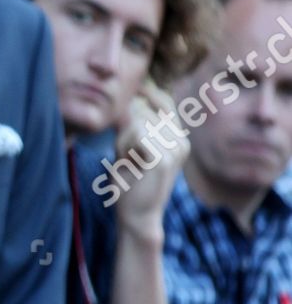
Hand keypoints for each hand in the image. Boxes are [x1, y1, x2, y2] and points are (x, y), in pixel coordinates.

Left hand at [114, 83, 187, 232]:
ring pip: (137, 122)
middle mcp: (181, 141)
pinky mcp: (164, 158)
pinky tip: (128, 163)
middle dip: (125, 129)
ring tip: (128, 161)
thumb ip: (130, 124)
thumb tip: (129, 98)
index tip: (134, 88)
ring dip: (122, 140)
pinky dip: (123, 146)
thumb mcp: (129, 147)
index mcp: (178, 138)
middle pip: (145, 111)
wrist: (137, 214)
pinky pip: (136, 133)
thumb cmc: (130, 181)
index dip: (148, 92)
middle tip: (125, 154)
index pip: (165, 102)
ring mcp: (175, 149)